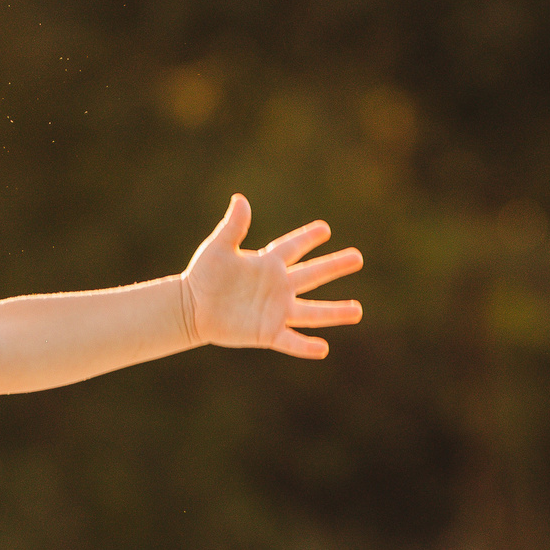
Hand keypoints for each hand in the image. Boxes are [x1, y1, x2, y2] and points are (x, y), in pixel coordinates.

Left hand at [178, 194, 363, 357]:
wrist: (191, 308)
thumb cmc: (203, 275)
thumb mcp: (218, 248)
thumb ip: (233, 227)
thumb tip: (241, 200)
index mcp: (268, 263)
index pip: (293, 247)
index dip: (308, 238)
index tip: (325, 230)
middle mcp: (278, 286)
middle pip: (313, 275)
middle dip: (335, 266)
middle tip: (358, 257)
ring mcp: (275, 310)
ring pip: (312, 312)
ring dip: (335, 312)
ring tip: (358, 311)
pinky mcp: (267, 332)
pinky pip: (291, 341)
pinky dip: (306, 346)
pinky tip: (323, 349)